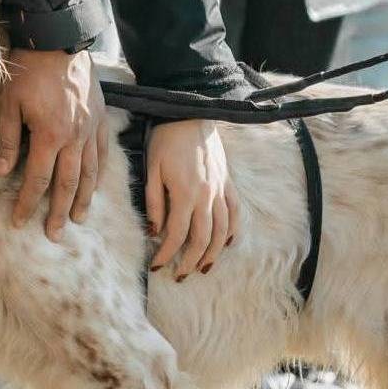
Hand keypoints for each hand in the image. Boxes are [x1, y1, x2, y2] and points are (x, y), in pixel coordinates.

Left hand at [0, 48, 107, 239]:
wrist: (58, 40)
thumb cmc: (29, 71)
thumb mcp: (9, 105)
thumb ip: (7, 140)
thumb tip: (2, 172)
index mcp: (50, 136)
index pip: (38, 180)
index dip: (28, 203)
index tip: (20, 222)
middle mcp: (75, 138)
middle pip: (68, 184)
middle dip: (59, 212)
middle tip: (54, 234)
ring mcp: (91, 129)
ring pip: (90, 173)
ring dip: (83, 198)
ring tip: (78, 217)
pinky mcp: (100, 118)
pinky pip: (103, 153)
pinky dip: (99, 173)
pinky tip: (95, 185)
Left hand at [146, 120, 238, 279]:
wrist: (190, 113)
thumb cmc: (165, 140)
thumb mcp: (151, 170)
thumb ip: (154, 203)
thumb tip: (155, 231)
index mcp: (185, 194)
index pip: (176, 235)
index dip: (166, 254)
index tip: (157, 267)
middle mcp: (207, 196)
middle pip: (203, 239)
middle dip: (190, 261)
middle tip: (180, 275)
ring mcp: (221, 190)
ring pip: (223, 231)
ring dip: (214, 253)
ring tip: (203, 268)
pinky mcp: (228, 183)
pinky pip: (235, 212)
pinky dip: (233, 231)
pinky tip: (227, 244)